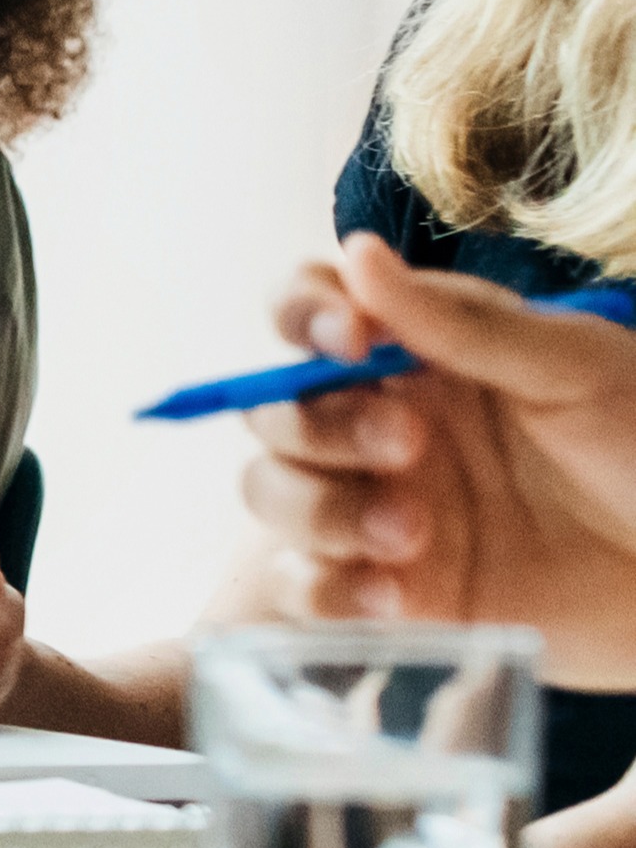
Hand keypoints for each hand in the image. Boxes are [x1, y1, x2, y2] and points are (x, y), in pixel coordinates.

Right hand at [243, 236, 635, 632]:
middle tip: (410, 446)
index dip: (302, 314)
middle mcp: (381, 424)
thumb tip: (356, 253)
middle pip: (275, 410)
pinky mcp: (390, 592)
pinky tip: (394, 594)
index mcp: (419, 355)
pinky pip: (301, 588)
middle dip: (322, 428)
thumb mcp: (576, 368)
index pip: (309, 310)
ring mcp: (377, 507)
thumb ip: (461, 322)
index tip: (349, 340)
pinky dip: (325, 591)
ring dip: (320, 511)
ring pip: (271, 494)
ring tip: (410, 535)